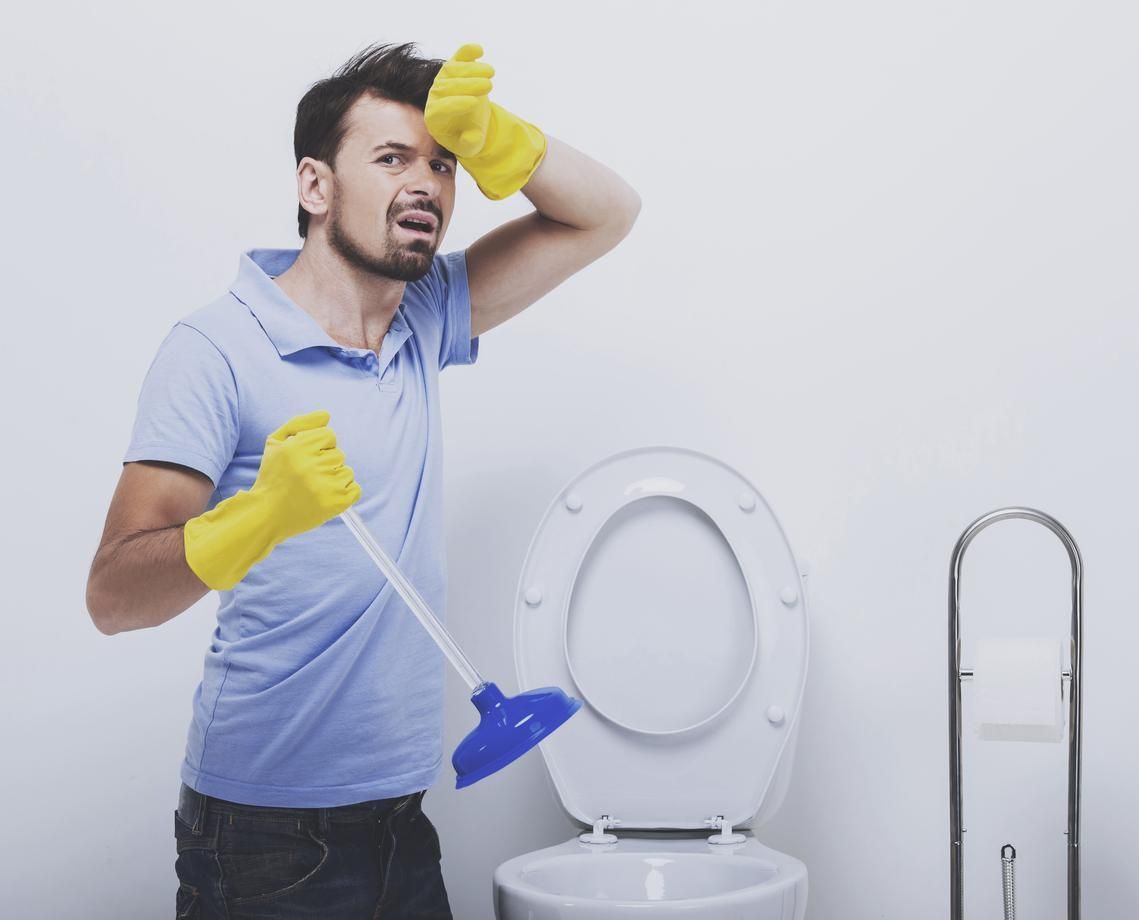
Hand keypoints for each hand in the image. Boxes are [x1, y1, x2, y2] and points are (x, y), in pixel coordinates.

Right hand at [252, 409, 361, 539]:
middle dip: (325, 463)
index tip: (305, 459)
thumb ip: (301, 423)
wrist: (267, 514)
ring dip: (334, 478)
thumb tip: (327, 415)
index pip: (329, 435)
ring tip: (314, 488)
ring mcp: (326, 486)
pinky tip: (324, 497)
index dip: (318, 446)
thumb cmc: (273, 476)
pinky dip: (344, 493)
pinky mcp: (336, 503)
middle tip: (306, 477)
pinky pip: (355, 489)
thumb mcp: (276, 442)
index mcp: (298, 447)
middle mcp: (313, 465)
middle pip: (339, 454)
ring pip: (347, 471)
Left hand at [425, 43, 547, 200]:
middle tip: (488, 86)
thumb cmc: (468, 136)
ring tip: (491, 72)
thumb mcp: (470, 146)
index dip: (456, 104)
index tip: (475, 103)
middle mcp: (435, 96)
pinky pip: (458, 57)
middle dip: (468, 85)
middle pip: (446, 86)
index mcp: (434, 117)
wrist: (472, 122)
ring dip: (471, 68)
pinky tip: (479, 49)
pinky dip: (467, 52)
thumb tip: (471, 138)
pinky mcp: (454, 67)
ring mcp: (443, 80)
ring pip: (452, 69)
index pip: (441, 107)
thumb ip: (469, 143)